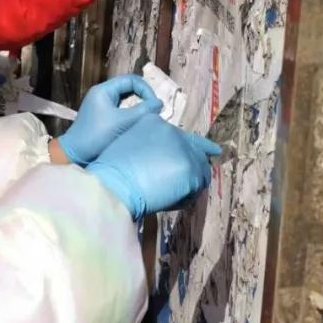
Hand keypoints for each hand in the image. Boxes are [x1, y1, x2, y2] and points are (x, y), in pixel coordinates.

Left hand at [57, 74, 163, 165]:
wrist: (75, 153)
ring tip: (148, 117)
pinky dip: (131, 114)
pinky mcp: (102, 116)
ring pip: (125, 100)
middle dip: (143, 97)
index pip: (131, 80)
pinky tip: (138, 124)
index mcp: (104, 90)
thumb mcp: (123, 122)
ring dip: (138, 107)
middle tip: (154, 111)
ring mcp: (101, 105)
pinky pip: (120, 110)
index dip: (146, 89)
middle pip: (128, 88)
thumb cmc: (97, 135)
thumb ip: (143, 111)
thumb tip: (159, 103)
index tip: (155, 105)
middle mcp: (102, 94)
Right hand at [85, 115, 220, 219]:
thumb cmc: (111, 171)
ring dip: (189, 184)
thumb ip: (148, 145)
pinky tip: (171, 201)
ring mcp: (183, 149)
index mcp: (153, 121)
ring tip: (170, 196)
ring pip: (199, 170)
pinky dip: (187, 197)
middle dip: (193, 167)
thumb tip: (163, 159)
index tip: (211, 152)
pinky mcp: (191, 169)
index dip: (195, 145)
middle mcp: (171, 131)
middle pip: (195, 150)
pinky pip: (197, 187)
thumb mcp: (127, 146)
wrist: (112, 185)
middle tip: (190, 181)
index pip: (181, 134)